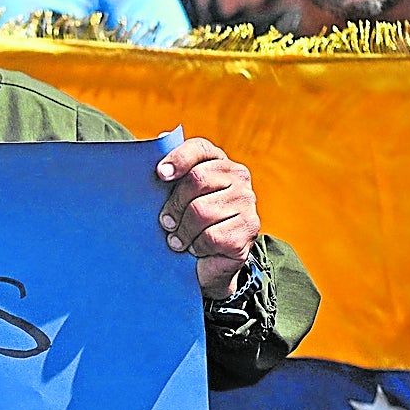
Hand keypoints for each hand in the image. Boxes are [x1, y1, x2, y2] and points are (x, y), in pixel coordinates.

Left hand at [156, 138, 260, 299]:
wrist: (208, 263)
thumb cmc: (186, 223)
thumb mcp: (175, 197)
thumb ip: (170, 174)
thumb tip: (161, 146)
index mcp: (218, 162)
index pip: (199, 149)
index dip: (178, 159)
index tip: (161, 174)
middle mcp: (238, 177)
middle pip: (197, 180)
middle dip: (175, 205)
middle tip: (166, 222)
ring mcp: (247, 203)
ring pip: (202, 211)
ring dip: (183, 231)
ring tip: (178, 240)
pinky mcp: (248, 230)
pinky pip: (211, 236)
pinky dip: (196, 246)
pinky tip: (196, 249)